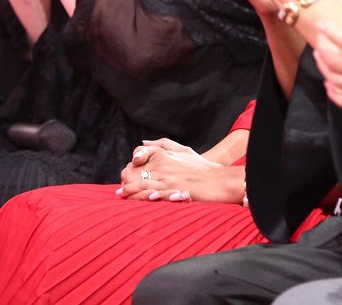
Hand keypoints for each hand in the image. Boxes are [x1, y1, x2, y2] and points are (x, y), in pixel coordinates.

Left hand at [116, 138, 242, 203]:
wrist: (219, 180)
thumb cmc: (202, 166)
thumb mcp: (183, 150)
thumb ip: (163, 144)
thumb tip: (144, 142)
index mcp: (164, 153)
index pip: (139, 154)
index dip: (132, 163)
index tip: (129, 170)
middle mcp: (163, 163)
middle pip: (135, 170)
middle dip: (126, 179)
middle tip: (122, 189)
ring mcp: (167, 178)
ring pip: (140, 184)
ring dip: (129, 190)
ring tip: (122, 195)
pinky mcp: (172, 190)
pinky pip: (151, 194)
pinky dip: (141, 197)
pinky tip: (135, 199)